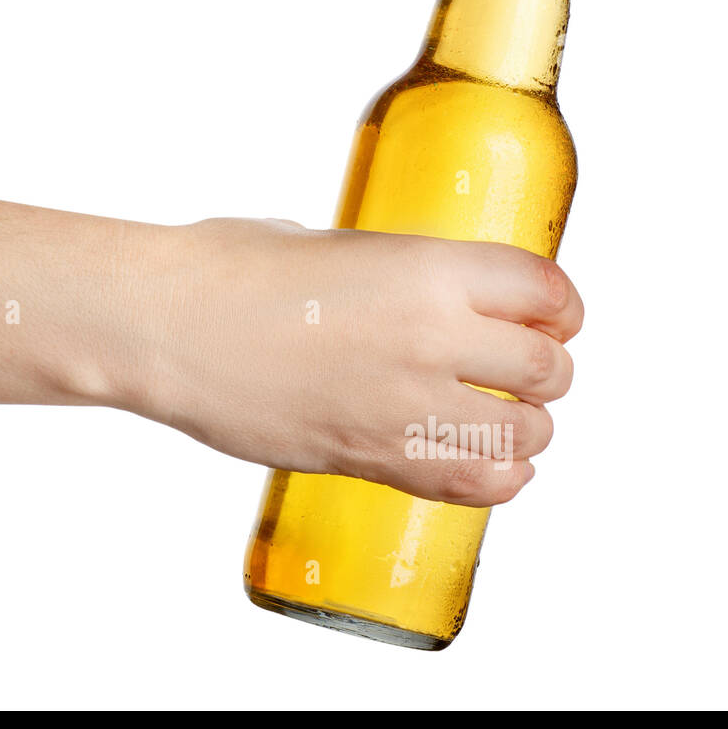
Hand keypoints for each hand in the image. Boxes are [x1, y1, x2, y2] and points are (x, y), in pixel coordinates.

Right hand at [118, 217, 582, 506]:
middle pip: (546, 367)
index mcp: (426, 269)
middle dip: (546, 368)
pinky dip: (500, 479)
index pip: (545, 292)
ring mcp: (404, 406)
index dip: (561, 307)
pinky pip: (477, 485)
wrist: (166, 326)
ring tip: (508, 418)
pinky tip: (493, 465)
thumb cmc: (224, 272)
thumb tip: (411, 289)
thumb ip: (389, 271)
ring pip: (524, 432)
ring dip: (528, 426)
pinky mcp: (373, 458)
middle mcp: (431, 338)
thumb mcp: (326, 243)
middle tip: (530, 368)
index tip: (555, 315)